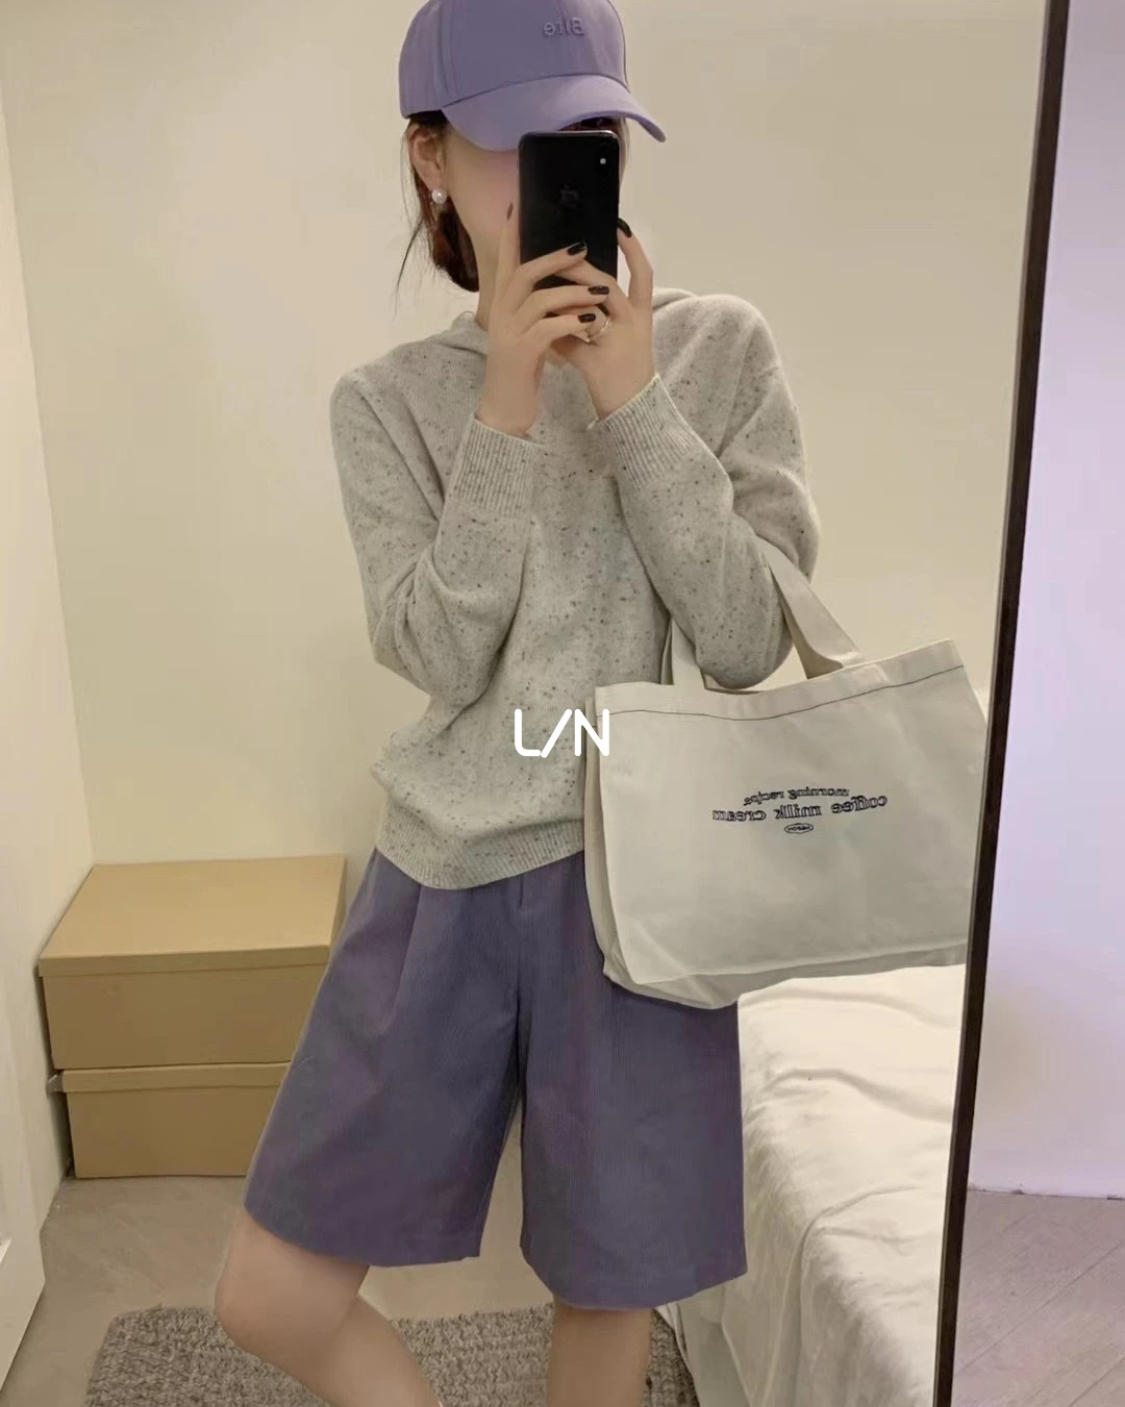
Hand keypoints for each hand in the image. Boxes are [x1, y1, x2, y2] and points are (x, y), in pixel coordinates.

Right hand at [476, 203, 613, 438]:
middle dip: (554, 259)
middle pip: (524, 273)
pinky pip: (547, 329)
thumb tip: (557, 283)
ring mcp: (509, 334)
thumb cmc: (520, 369)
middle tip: (583, 247)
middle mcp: (501, 315)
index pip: (506, 261)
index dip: (512, 234)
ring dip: (572, 292)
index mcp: (502, 306)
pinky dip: (571, 322)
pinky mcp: (521, 354)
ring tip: (601, 291)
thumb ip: (536, 308)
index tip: (519, 206)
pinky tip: (591, 323)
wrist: (504, 409)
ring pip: (539, 300)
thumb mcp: (526, 332)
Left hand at [552, 221, 655, 418]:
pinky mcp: (606, 360)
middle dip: (588, 265)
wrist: (629, 414)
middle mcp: (636, 323)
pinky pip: (584, 332)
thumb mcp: (603, 343)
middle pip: (615, 284)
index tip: (619, 225)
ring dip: (577, 284)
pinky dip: (566, 320)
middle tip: (567, 246)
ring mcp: (625, 340)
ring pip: (601, 303)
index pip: (643, 274)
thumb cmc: (616, 379)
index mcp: (640, 316)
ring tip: (556, 268)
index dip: (633, 250)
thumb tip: (554, 302)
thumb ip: (582, 321)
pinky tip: (550, 310)